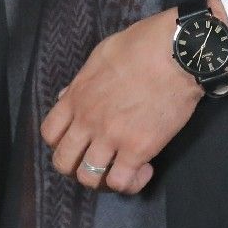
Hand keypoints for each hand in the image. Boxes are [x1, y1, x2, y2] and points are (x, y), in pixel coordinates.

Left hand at [43, 2, 227, 193]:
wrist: (178, 53)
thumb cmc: (143, 45)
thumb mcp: (101, 55)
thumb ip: (82, 80)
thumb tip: (68, 96)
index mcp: (77, 97)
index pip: (49, 134)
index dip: (61, 142)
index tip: (79, 140)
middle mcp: (88, 122)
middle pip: (63, 162)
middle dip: (77, 166)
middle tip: (98, 160)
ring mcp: (111, 138)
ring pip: (88, 178)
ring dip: (103, 178)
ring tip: (121, 168)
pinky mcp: (138, 149)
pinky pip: (122, 182)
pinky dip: (130, 183)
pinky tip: (144, 169)